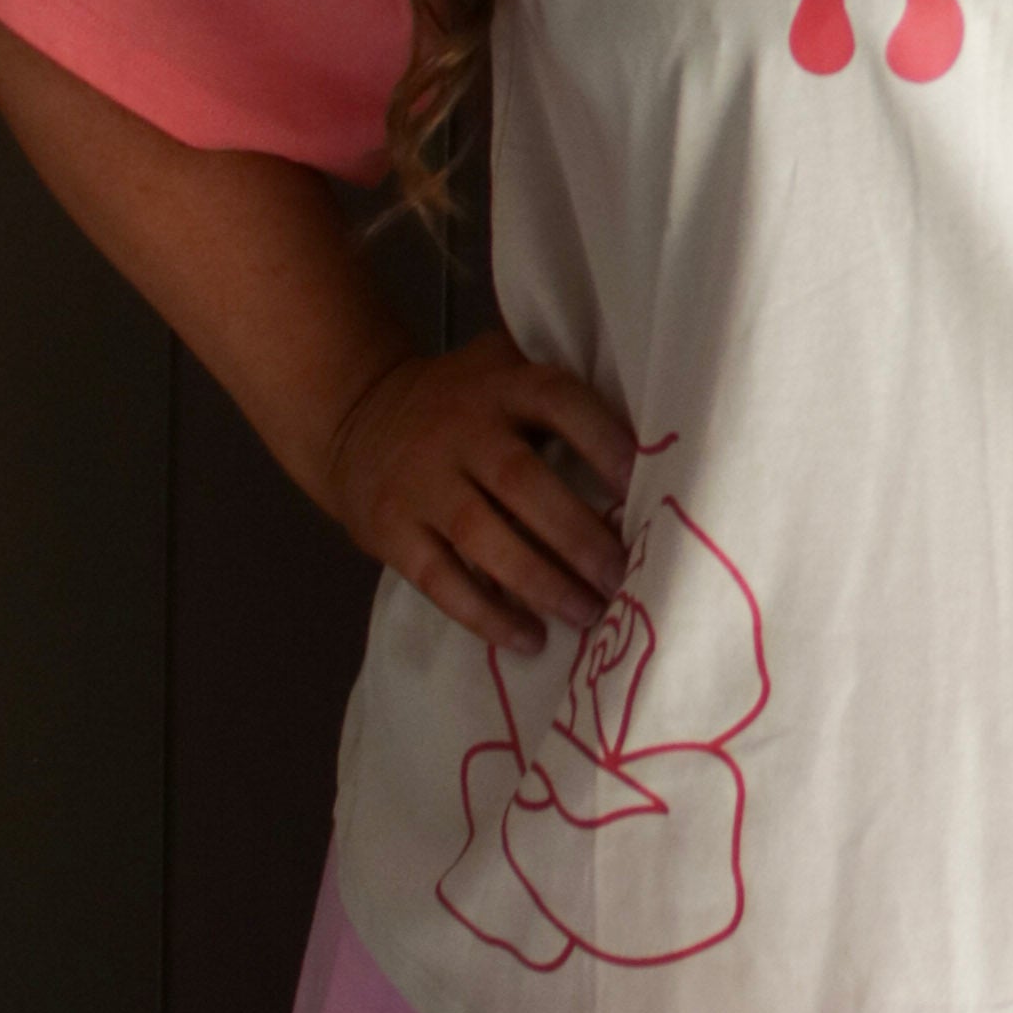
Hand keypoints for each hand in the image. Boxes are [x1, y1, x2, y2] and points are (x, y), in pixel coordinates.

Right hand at [324, 329, 635, 653]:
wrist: (356, 418)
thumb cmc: (462, 406)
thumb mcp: (502, 373)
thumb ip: (559, 396)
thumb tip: (656, 437)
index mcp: (501, 385)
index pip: (558, 402)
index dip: (602, 441)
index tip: (644, 487)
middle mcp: (459, 429)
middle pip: (521, 482)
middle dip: (577, 535)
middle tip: (623, 576)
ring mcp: (420, 480)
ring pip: (481, 535)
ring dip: (540, 581)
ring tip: (588, 614)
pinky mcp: (391, 530)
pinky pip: (439, 578)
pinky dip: (485, 614)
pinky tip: (528, 639)